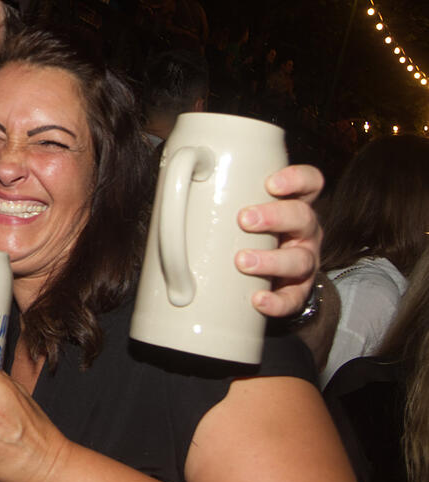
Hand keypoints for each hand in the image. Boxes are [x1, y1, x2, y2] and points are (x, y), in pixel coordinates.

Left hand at [234, 164, 322, 316]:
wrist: (263, 272)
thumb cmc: (246, 230)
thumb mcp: (241, 207)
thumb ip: (220, 195)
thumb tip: (173, 182)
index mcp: (292, 203)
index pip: (309, 183)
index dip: (296, 179)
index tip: (271, 182)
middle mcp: (303, 230)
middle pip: (302, 217)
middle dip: (274, 216)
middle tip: (244, 219)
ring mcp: (304, 260)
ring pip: (300, 259)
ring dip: (271, 260)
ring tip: (242, 261)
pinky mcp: (297, 290)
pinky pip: (293, 298)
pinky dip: (277, 301)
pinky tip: (258, 299)